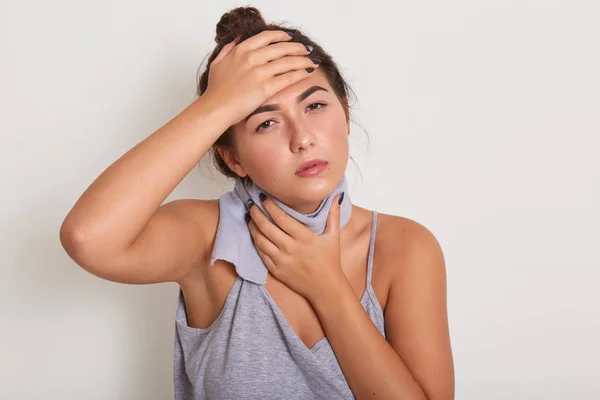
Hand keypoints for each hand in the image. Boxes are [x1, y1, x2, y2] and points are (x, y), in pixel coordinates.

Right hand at [204, 30, 319, 125]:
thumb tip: (238, 39)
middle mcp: (252, 58)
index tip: (290, 38)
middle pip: (282, 47)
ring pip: (288, 61)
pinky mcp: (266, 88)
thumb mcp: (218, 63)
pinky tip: (307, 72)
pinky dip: (300, 73)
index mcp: (241, 50)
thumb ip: (228, 49)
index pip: (267, 37)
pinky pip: (288, 77)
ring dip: (303, 60)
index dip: (282, 36)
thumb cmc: (216, 90)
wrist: (215, 108)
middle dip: (298, 48)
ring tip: (312, 61)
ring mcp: (260, 72)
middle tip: (307, 50)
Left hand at [247, 194, 345, 302]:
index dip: (270, 207)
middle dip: (257, 214)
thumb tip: (336, 196)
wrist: (326, 288)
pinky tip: (254, 234)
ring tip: (250, 217)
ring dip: (253, 227)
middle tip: (252, 204)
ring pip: (261, 240)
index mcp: (304, 238)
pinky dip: (256, 242)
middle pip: (267, 227)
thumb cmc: (330, 261)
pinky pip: (261, 254)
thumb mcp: (334, 236)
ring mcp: (282, 260)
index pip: (282, 218)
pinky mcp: (276, 270)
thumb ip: (333, 215)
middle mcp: (291, 248)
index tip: (264, 198)